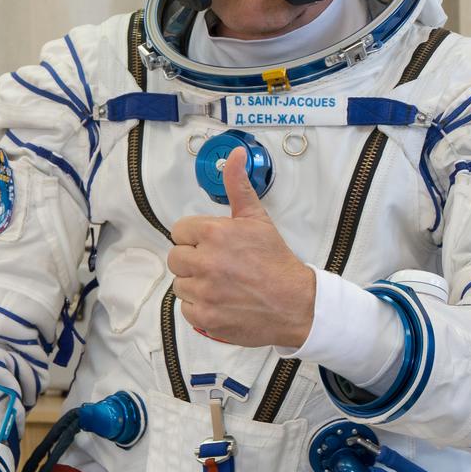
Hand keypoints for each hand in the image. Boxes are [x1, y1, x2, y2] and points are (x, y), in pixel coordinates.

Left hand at [168, 146, 315, 346]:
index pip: (180, 232)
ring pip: (180, 283)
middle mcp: (205, 261)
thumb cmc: (275, 261)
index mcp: (214, 233)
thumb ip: (238, 186)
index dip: (196, 238)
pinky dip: (201, 307)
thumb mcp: (257, 219)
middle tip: (218, 266)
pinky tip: (222, 301)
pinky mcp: (204, 317)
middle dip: (194, 260)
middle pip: (176, 258)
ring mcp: (204, 291)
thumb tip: (235, 154)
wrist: (294, 303)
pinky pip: (186, 308)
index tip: (214, 246)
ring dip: (196, 284)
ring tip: (222, 284)